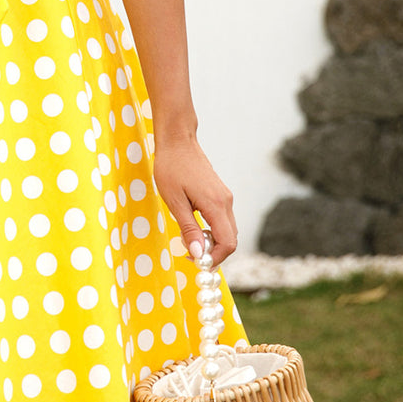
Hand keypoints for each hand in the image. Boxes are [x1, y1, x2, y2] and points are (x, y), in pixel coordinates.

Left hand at [152, 134, 236, 266]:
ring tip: (189, 237)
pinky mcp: (220, 193)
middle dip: (214, 251)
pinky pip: (222, 219)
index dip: (215, 258)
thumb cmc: (171, 167)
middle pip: (231, 239)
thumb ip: (188, 228)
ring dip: (212, 240)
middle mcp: (226, 201)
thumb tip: (198, 253)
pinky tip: (193, 224)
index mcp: (216, 204)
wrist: (177, 140)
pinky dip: (212, 229)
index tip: (196, 261)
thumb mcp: (174, 201)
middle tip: (189, 251)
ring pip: (227, 229)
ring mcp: (225, 196)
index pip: (228, 243)